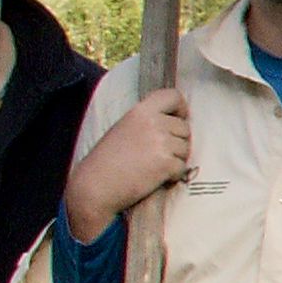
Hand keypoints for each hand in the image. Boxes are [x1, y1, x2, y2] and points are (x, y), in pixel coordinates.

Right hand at [64, 88, 193, 236]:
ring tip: (151, 166)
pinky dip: (173, 175)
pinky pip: (182, 167)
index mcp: (140, 111)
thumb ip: (147, 121)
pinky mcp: (166, 162)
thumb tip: (175, 121)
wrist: (95, 186)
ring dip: (175, 159)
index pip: (173, 96)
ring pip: (185, 148)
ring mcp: (161, 142)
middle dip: (176, 142)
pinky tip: (153, 178)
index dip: (180, 108)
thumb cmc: (106, 161)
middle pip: (184, 127)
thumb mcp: (124, 129)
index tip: (178, 119)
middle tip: (156, 155)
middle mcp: (153, 122)